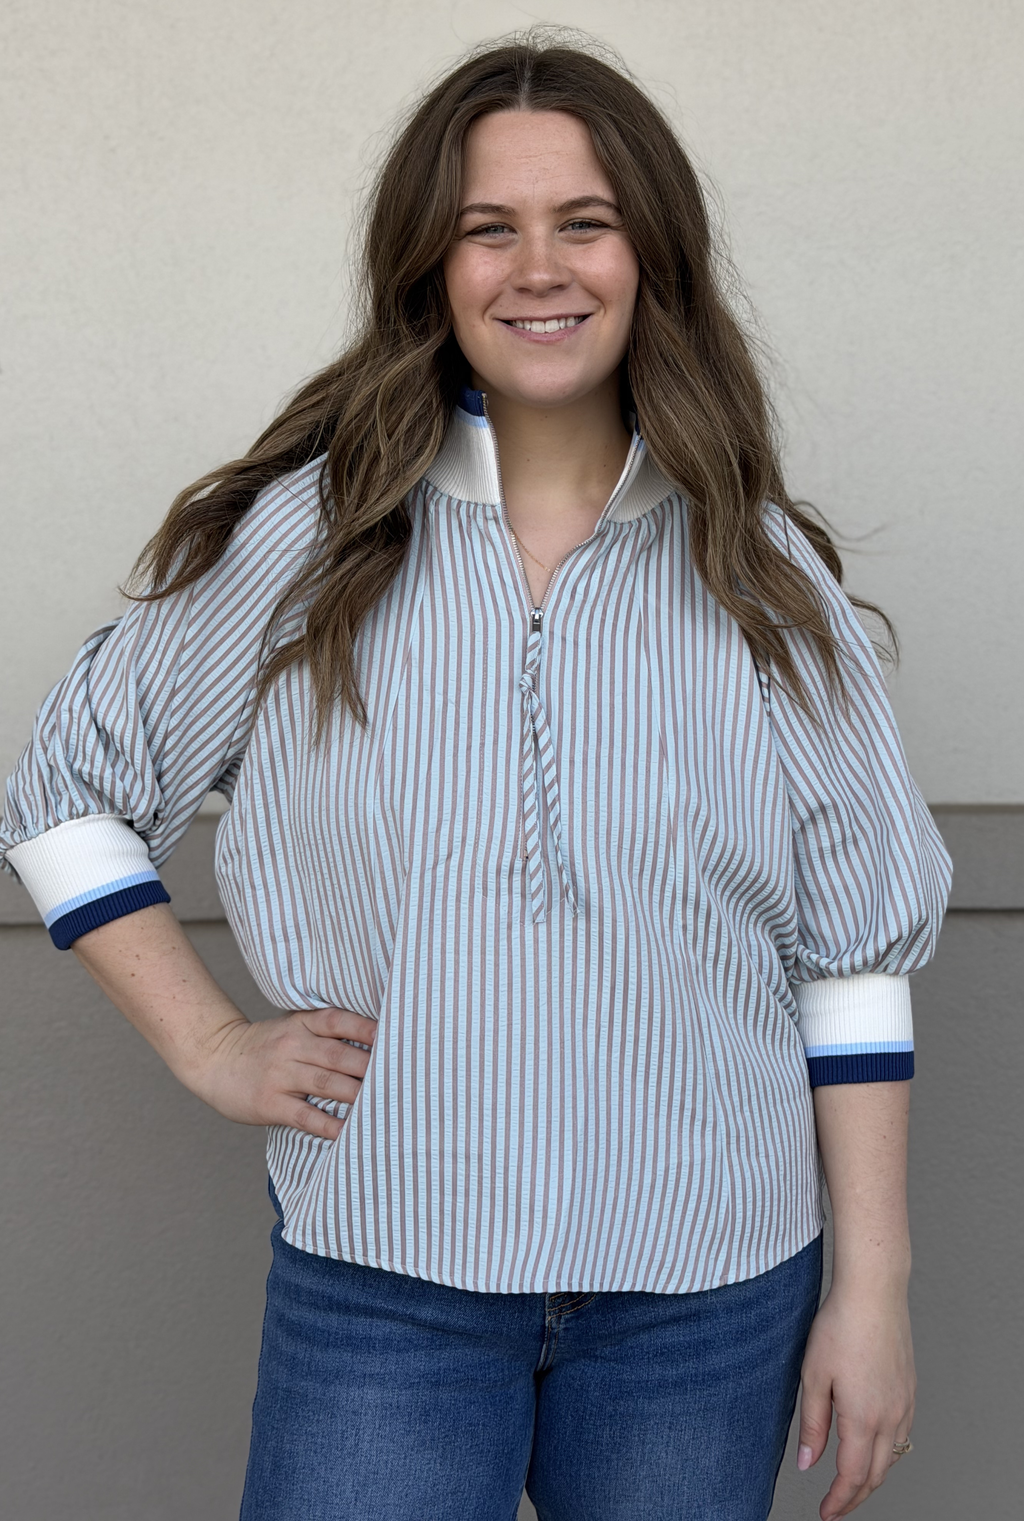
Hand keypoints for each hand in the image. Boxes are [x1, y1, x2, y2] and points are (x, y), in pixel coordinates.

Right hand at [185, 1007, 378, 1140]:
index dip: (366, 1029)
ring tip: (384, 1104)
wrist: (214, 1060)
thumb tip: (375, 1043)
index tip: (396, 1036)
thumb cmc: (264, 1046)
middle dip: (371, 1067)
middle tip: (401, 1078)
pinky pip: (305, 1115)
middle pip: (339, 1056)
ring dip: (357, 1095)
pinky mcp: (271, 1103)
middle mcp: (292, 1046)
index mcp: (300, 1024)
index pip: (338, 1021)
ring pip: (326, 1084)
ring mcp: (280, 1075)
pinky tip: (348, 1132)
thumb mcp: (291, 1027)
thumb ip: (325, 1034)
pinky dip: (329, 1125)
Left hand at [797, 1282, 914, 1518]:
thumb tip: (807, 1463)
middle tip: (836, 1506)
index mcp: (863, 1418)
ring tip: (851, 1481)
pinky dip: (887, 1451)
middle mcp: (890, 1416)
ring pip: (892, 1456)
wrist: (874, 1292)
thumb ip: (812, 1424)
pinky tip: (873, 1444)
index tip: (825, 1513)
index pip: (852, 1476)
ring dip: (872, 1475)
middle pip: (876, 1474)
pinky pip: (902, 1434)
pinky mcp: (909, 1389)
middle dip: (855, 1496)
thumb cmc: (839, 1327)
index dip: (839, 1501)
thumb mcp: (813, 1376)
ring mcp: (904, 1403)